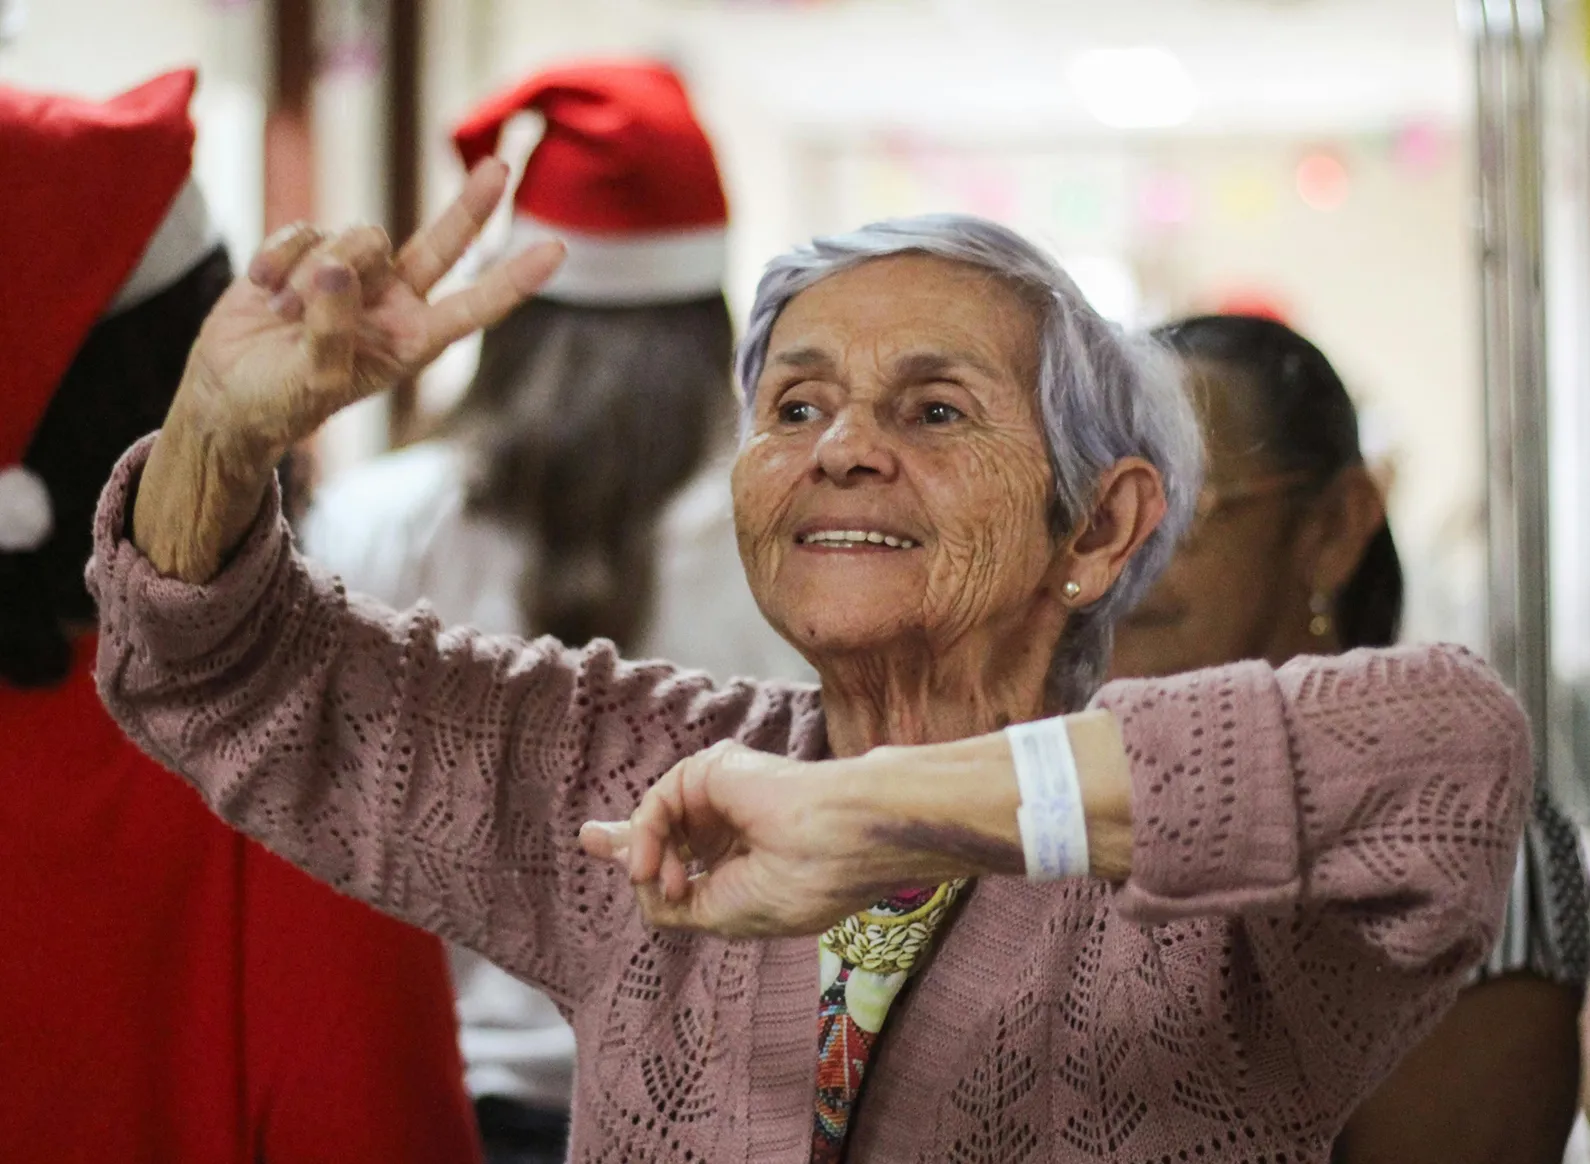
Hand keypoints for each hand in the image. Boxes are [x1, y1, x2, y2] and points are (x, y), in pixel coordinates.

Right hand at [134, 159, 563, 581]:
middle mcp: (391, 302)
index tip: (557, 250)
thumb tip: (336, 264)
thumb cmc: (283, 401)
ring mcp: (351, 274)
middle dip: (470, 207)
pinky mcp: (306, 252)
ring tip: (284, 313)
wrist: (226, 393)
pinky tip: (261, 289)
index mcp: (412, 340)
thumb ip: (332, 326)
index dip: (513, 280)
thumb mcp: (315, 379)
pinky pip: (305, 229)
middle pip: (441, 244)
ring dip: (315, 270)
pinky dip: (280, 256)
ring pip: (358, 235)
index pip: (474, 305)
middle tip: (501, 167)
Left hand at [578, 739, 1025, 938]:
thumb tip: (636, 883)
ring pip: (659, 824)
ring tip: (664, 882)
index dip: (648, 858)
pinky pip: (658, 804)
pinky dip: (646, 835)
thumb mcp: (722, 914)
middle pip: (664, 828)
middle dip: (628, 840)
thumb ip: (672, 902)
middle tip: (588, 837)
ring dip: (649, 861)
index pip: (687, 856)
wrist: (842, 840)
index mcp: (745, 860)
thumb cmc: (801, 885)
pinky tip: (654, 865)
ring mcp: (723, 795)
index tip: (618, 857)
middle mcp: (732, 824)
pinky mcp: (713, 770)